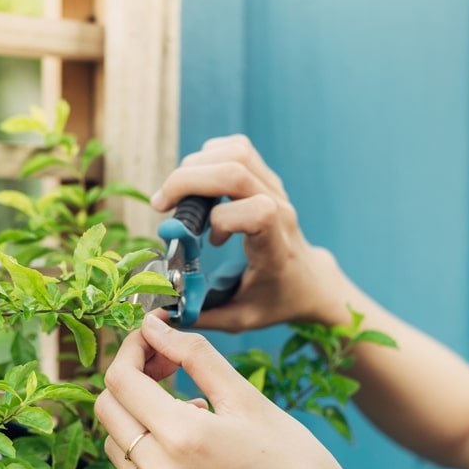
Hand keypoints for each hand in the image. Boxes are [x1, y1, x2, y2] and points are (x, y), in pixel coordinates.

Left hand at [94, 313, 375, 468]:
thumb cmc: (293, 457)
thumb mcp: (246, 397)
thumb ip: (193, 355)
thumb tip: (152, 325)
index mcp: (184, 436)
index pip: (121, 381)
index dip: (130, 351)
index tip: (151, 341)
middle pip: (107, 412)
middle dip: (129, 382)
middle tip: (166, 371)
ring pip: (115, 447)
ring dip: (138, 422)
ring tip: (189, 419)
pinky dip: (147, 460)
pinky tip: (188, 457)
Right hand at [152, 134, 346, 330]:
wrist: (310, 280)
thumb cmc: (276, 300)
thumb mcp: (241, 319)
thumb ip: (201, 316)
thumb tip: (158, 316)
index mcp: (275, 248)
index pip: (259, 212)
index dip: (222, 219)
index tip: (204, 241)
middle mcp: (280, 210)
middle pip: (236, 170)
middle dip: (187, 180)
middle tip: (161, 206)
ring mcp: (276, 189)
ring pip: (235, 152)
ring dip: (195, 166)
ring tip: (178, 196)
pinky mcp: (267, 178)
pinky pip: (237, 149)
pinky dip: (208, 158)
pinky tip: (198, 186)